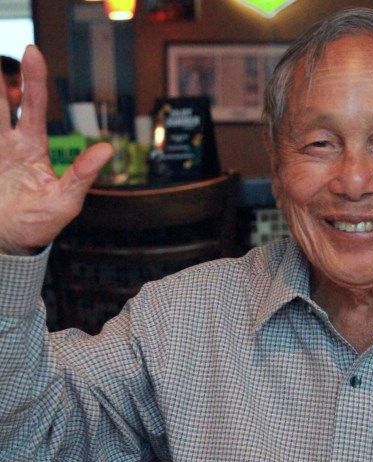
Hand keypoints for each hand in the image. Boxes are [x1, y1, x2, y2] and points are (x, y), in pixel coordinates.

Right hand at [0, 45, 112, 255]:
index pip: (34, 107)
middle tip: (13, 52)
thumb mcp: (66, 201)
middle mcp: (10, 144)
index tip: (33, 54)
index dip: (35, 80)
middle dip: (5, 76)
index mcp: (33, 148)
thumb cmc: (40, 225)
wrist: (9, 244)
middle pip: (4, 101)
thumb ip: (82, 174)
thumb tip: (106, 150)